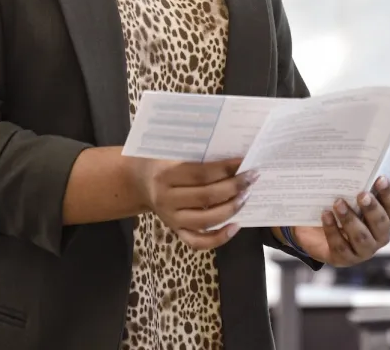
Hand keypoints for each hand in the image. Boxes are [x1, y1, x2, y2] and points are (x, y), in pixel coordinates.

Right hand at [128, 156, 257, 249]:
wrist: (137, 181)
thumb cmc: (161, 160)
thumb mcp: (171, 150)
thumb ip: (196, 150)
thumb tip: (232, 147)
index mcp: (165, 174)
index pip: (201, 173)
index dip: (225, 168)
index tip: (245, 160)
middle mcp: (166, 199)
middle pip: (206, 197)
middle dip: (234, 187)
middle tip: (253, 177)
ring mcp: (171, 218)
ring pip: (205, 221)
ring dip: (231, 209)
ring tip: (247, 195)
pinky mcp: (175, 231)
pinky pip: (197, 241)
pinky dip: (218, 238)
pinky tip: (236, 226)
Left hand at [292, 177, 389, 266]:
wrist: (317, 231)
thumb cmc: (341, 208)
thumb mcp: (351, 197)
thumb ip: (357, 186)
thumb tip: (356, 167)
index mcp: (385, 217)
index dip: (388, 192)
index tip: (380, 178)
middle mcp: (379, 236)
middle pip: (381, 223)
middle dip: (372, 208)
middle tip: (361, 195)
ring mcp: (363, 250)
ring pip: (361, 237)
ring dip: (350, 220)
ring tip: (338, 203)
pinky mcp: (345, 258)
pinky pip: (340, 246)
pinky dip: (332, 229)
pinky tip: (326, 215)